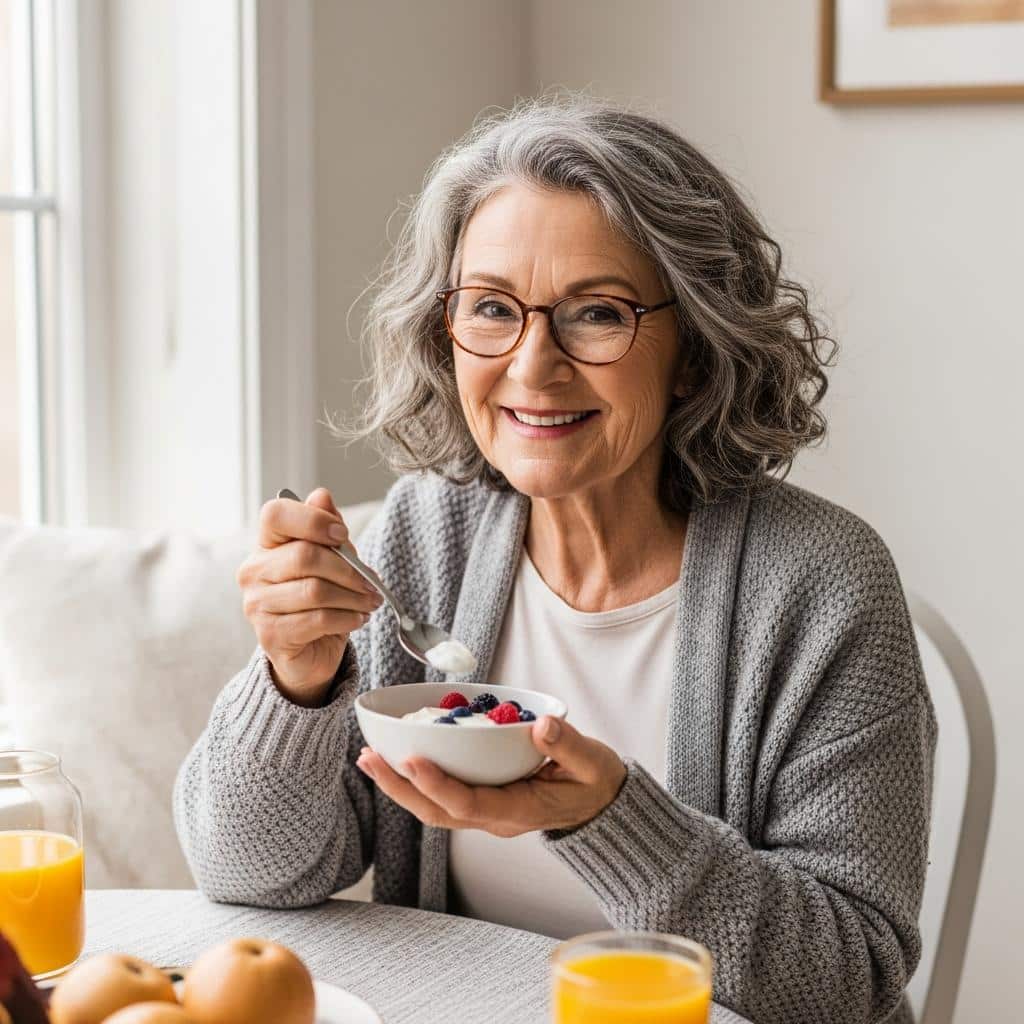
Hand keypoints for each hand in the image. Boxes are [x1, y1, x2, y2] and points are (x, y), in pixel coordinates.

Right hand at [236, 487, 384, 705]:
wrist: (310, 651)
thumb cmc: (321, 598)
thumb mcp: (331, 558)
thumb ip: (326, 527)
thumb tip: (321, 495)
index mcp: (266, 544)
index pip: (275, 514)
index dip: (312, 519)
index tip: (342, 534)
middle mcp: (254, 571)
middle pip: (305, 555)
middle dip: (348, 569)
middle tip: (372, 582)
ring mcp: (257, 605)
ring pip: (315, 591)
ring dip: (353, 597)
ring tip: (370, 602)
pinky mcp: (270, 635)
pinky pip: (317, 620)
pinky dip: (347, 618)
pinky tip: (358, 618)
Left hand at [355, 716, 626, 836]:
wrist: (602, 807)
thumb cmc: (596, 783)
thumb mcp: (593, 763)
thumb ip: (568, 746)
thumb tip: (542, 725)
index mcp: (521, 810)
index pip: (470, 803)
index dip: (438, 783)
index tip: (412, 759)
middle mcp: (496, 818)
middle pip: (437, 812)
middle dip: (399, 787)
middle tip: (369, 757)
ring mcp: (487, 815)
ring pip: (433, 809)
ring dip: (398, 786)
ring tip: (369, 757)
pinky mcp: (483, 804)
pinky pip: (442, 799)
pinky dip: (414, 781)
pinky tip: (397, 759)